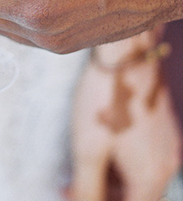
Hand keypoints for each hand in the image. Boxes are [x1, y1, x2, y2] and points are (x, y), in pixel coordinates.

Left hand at [70, 45, 181, 200]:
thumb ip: (86, 188)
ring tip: (84, 161)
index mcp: (151, 177)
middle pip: (135, 196)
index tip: (72, 194)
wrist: (126, 52)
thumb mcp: (88, 149)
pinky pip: (144, 155)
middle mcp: (166, 164)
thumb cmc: (107, 96)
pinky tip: (102, 142)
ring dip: (112, 177)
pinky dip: (122, 158)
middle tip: (74, 183)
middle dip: (104, 193)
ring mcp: (166, 144)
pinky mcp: (162, 127)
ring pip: (138, 177)